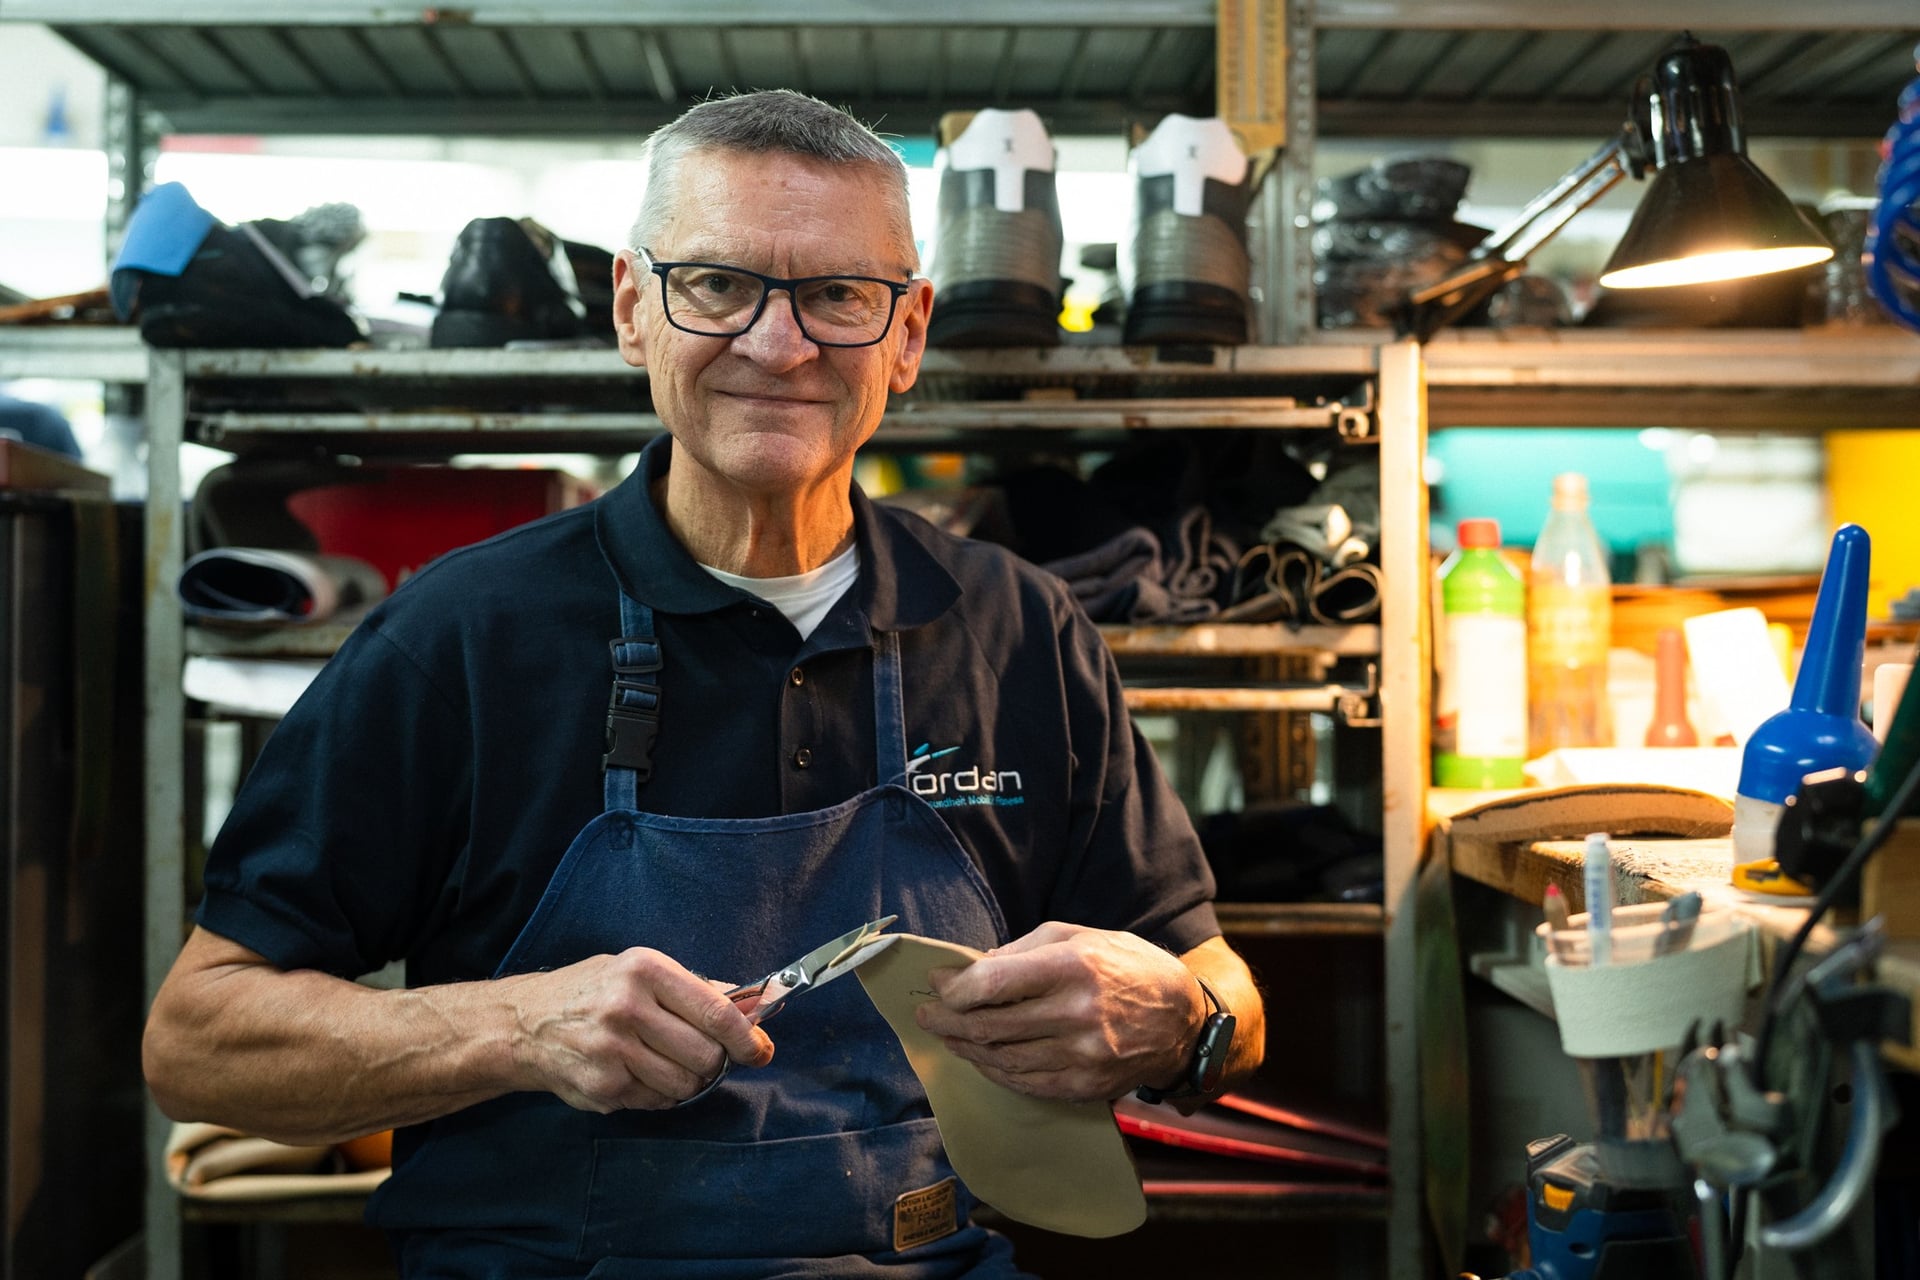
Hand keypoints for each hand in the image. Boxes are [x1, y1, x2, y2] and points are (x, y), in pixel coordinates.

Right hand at [500, 948, 773, 1111]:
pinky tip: (640, 1072)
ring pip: (686, 1084)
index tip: (761, 1050)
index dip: (747, 1037)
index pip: (715, 1012)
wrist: (525, 1024)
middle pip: (706, 1054)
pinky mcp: (603, 1087)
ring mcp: (612, 1051)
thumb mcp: (641, 971)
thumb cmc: (593, 991)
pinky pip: (658, 1101)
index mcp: (645, 970)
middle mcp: (627, 1008)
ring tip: (667, 1061)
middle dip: (715, 1060)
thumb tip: (754, 1009)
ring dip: (689, 1080)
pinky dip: (661, 1092)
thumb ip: (697, 989)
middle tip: (703, 1054)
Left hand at [913, 921, 1201, 1102]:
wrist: (1183, 1020)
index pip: (995, 981)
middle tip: (927, 1015)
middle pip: (991, 1024)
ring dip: (967, 1048)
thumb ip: (1024, 951)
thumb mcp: (1080, 936)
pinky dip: (996, 1071)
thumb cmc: (1127, 967)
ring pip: (1003, 1058)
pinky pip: (1026, 1083)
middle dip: (948, 1021)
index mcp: (1074, 966)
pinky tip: (982, 1058)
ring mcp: (1083, 1055)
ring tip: (948, 1036)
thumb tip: (974, 969)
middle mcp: (1077, 1012)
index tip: (939, 984)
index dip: (957, 987)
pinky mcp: (1087, 1085)